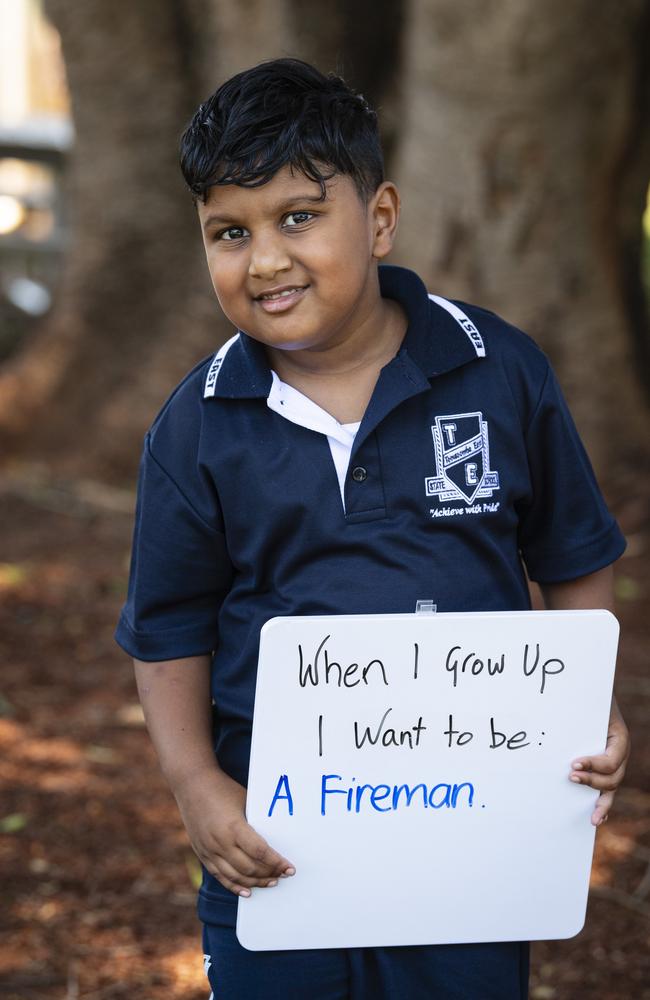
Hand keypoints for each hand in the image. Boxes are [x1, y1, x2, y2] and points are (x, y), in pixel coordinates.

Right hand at [174, 766, 294, 896]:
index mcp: (234, 827)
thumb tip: (277, 839)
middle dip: (269, 874)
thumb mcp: (245, 802)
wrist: (192, 784)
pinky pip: (219, 876)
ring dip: (255, 882)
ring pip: (236, 876)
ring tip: (271, 882)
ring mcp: (209, 850)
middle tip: (283, 874)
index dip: (277, 862)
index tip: (290, 868)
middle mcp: (220, 842)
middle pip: (250, 868)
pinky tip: (247, 892)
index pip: (260, 852)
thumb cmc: (223, 789)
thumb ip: (256, 823)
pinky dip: (234, 886)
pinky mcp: (202, 854)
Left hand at [570, 698, 629, 826]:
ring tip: (592, 817)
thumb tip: (555, 722)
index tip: (574, 763)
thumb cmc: (587, 699)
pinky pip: (607, 790)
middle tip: (570, 777)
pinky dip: (603, 806)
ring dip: (600, 802)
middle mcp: (620, 753)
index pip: (612, 760)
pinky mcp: (605, 770)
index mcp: (620, 738)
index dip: (594, 764)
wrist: (592, 694)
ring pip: (611, 788)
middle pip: (613, 777)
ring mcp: (615, 763)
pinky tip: (597, 818)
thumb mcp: (587, 703)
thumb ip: (579, 713)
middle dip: (592, 781)